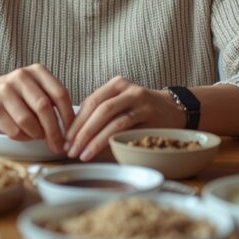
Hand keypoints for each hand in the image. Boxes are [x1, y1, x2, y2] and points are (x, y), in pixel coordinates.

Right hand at [0, 64, 74, 152]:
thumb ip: (51, 101)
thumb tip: (71, 128)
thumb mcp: (33, 89)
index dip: (68, 116)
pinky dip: (22, 137)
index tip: (72, 132)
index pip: (60, 93)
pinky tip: (23, 134)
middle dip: (54, 131)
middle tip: (58, 145)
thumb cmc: (13, 94)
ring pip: (28, 121)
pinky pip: (14, 129)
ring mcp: (4, 90)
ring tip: (38, 136)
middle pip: (44, 108)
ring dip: (36, 135)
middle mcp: (21, 76)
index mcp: (36, 71)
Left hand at [65, 77, 184, 160]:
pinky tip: (99, 151)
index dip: (75, 121)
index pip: (90, 102)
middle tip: (70, 149)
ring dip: (93, 139)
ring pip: (111, 119)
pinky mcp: (150, 114)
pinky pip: (126, 128)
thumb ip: (100, 114)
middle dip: (81, 132)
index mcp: (116, 84)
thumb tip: (71, 135)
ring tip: (82, 154)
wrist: (174, 111)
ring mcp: (140, 100)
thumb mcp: (120, 105)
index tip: (64, 138)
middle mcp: (128, 89)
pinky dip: (109, 140)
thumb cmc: (140, 112)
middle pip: (98, 110)